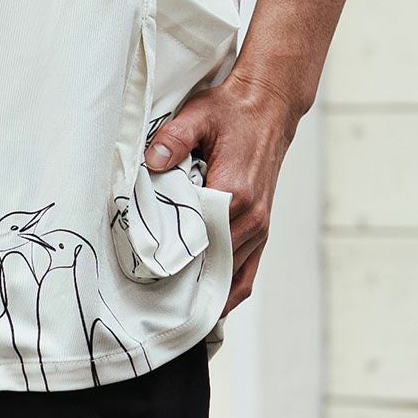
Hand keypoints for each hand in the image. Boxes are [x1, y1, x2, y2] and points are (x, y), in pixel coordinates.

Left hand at [143, 69, 302, 319]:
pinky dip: (230, 291)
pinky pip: (248, 272)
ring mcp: (260, 225)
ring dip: (206, 290)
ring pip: (231, 274)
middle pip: (214, 263)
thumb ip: (173, 139)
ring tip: (175, 310)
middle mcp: (251, 217)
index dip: (174, 259)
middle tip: (153, 303)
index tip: (149, 274)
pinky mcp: (262, 227)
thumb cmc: (232, 111)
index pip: (200, 240)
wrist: (268, 107)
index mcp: (234, 193)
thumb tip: (151, 161)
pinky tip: (210, 306)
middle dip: (186, 282)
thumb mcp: (199, 115)